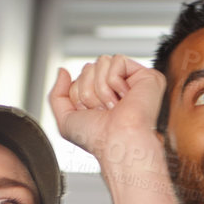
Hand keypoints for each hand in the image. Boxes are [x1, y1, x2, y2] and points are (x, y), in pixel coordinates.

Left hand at [47, 55, 165, 166]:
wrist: (118, 143)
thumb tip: (63, 70)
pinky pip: (117, 60)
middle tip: (104, 111)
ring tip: (114, 106)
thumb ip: (57, 95)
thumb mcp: (66, 121)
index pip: (81, 77)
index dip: (78, 94)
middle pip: (89, 67)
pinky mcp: (146, 76)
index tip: (91, 114)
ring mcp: (133, 81)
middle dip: (89, 91)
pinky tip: (124, 98)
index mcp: (101, 97)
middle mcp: (117, 88)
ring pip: (102, 62)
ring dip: (101, 88)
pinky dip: (114, 81)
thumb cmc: (97, 139)